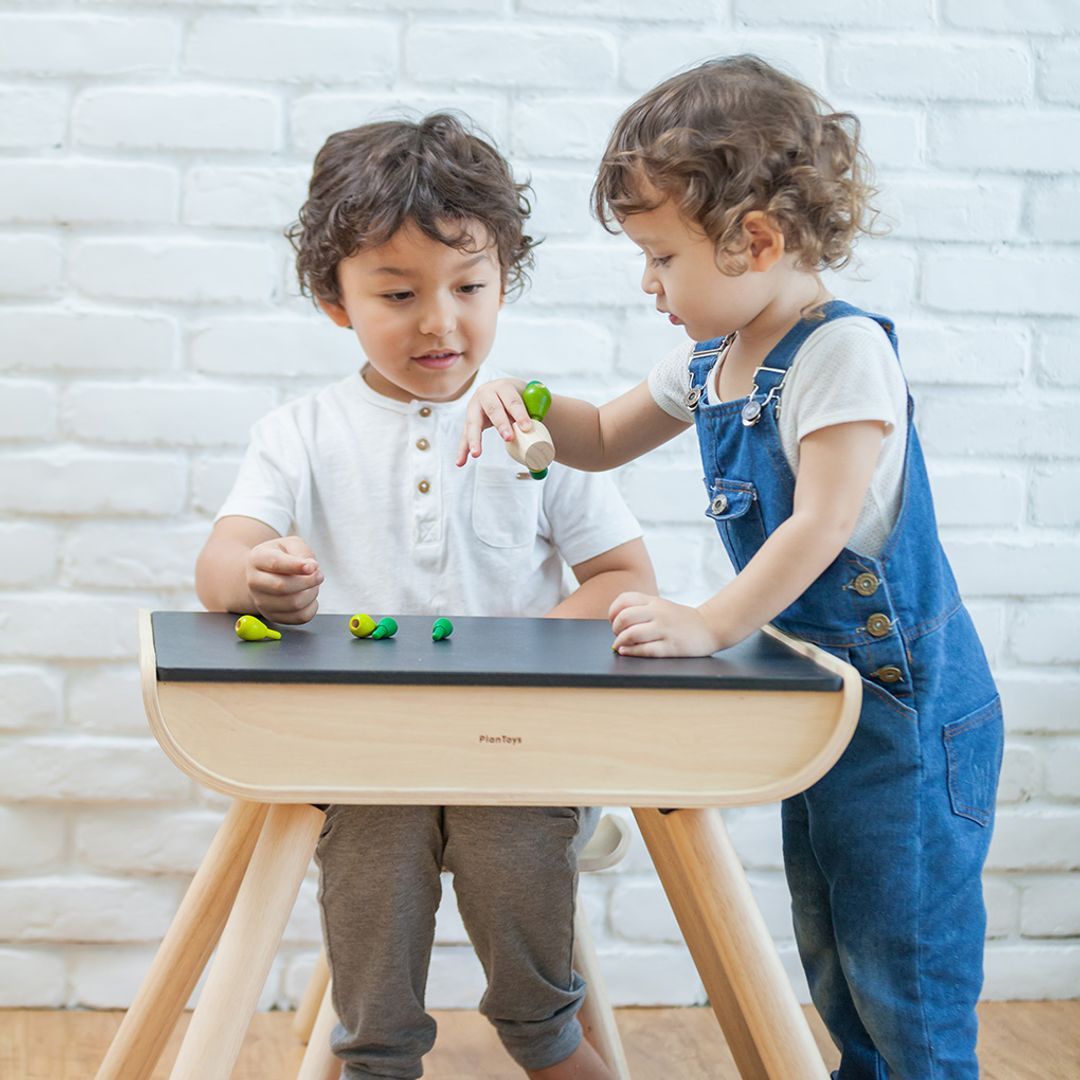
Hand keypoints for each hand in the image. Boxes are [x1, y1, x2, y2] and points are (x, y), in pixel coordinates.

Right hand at [245, 535, 322, 623]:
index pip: (275, 564)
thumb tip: (311, 568)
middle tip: (319, 575)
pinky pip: (299, 617)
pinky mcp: (272, 616)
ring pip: (293, 604)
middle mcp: (254, 582)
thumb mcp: (291, 544)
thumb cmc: (282, 557)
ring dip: (311, 594)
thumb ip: (302, 552)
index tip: (314, 566)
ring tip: (312, 585)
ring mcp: (261, 601)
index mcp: (257, 559)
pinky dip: (311, 607)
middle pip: (282, 587)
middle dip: (308, 581)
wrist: (266, 575)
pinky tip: (308, 596)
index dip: (296, 566)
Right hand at [455, 377, 528, 465]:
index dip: (520, 413)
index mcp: (503, 387)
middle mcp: (485, 394)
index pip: (512, 400)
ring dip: (474, 439)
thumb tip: (537, 429)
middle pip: (492, 408)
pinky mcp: (469, 421)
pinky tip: (461, 462)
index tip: (527, 427)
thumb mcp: (527, 399)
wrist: (504, 394)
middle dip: (500, 423)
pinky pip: (465, 436)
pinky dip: (462, 450)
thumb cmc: (518, 399)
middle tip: (508, 437)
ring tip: (476, 454)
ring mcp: (474, 407)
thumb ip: (535, 409)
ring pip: (473, 423)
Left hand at [609, 591, 724, 657]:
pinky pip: (645, 650)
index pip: (624, 599)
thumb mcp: (661, 606)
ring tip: (620, 645)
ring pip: (632, 634)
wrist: (710, 627)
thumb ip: (641, 608)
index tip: (613, 620)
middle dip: (615, 628)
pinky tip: (626, 652)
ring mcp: (665, 630)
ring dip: (620, 642)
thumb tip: (616, 622)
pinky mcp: (671, 647)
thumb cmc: (681, 619)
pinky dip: (631, 652)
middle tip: (617, 634)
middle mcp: (658, 613)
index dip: (612, 611)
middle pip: (625, 617)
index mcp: (654, 601)